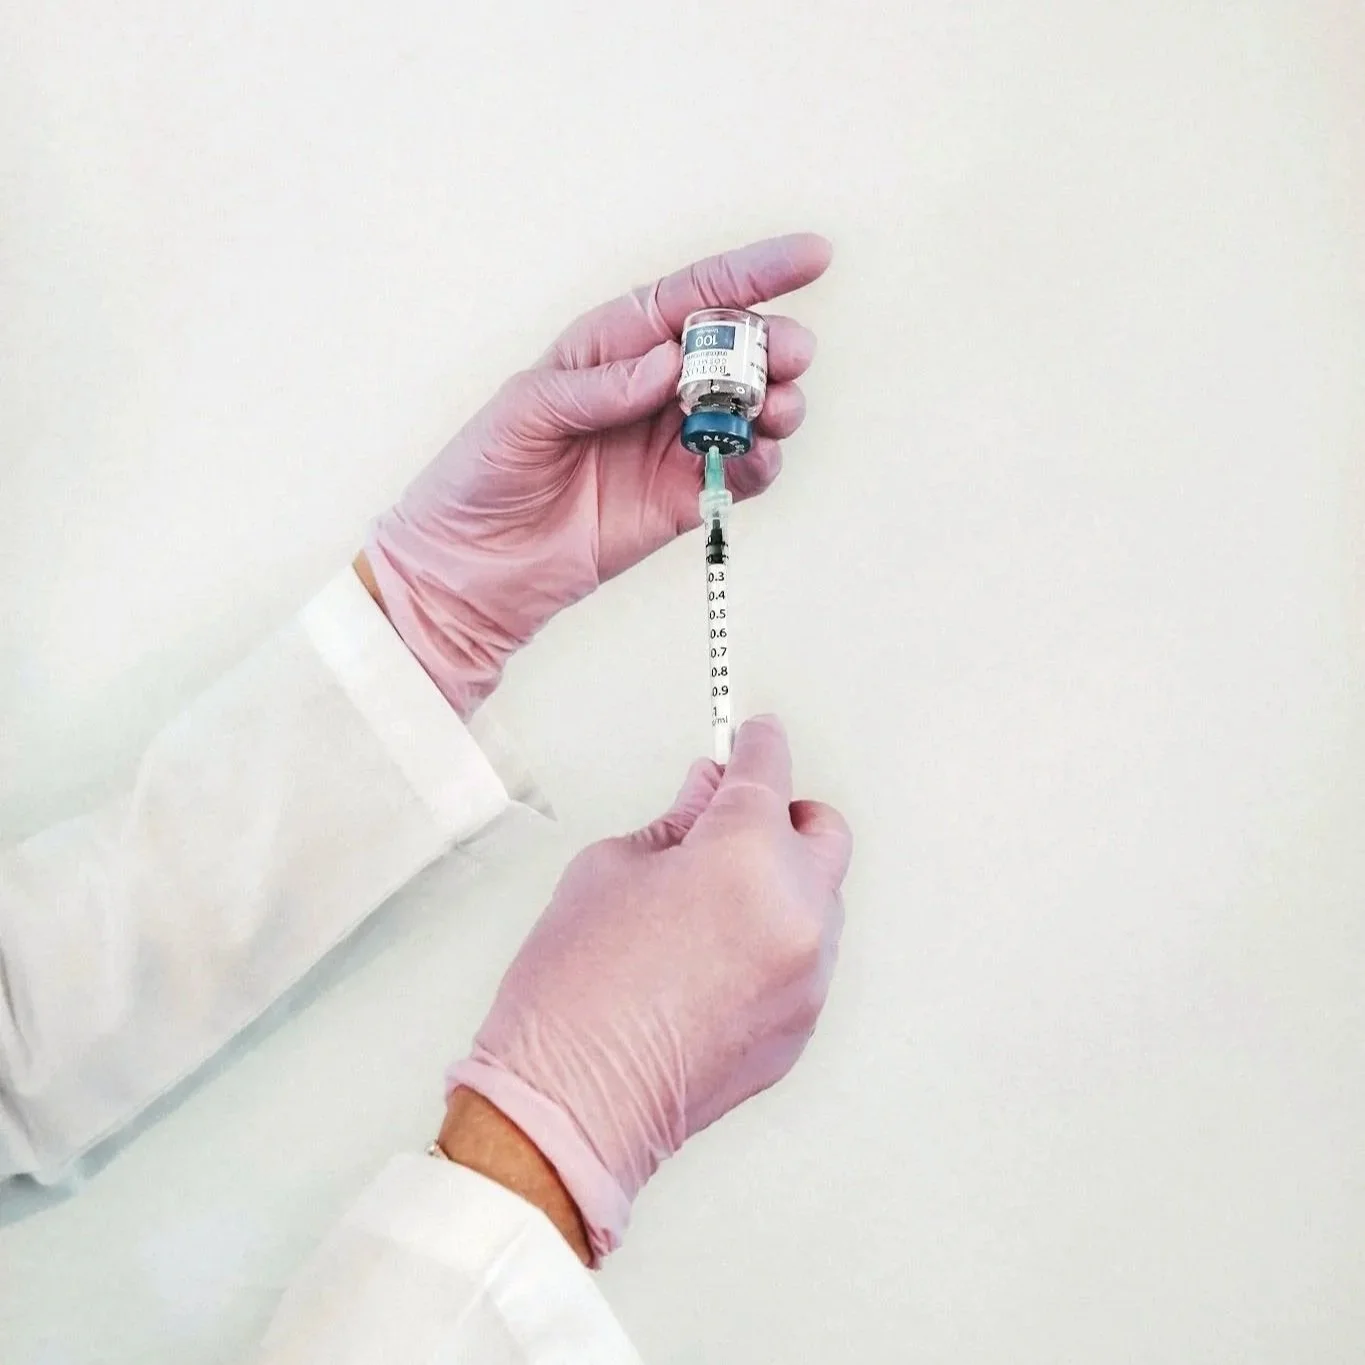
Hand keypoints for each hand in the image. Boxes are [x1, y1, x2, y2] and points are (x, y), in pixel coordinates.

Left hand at [361, 235, 831, 715]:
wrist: (471, 570)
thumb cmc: (480, 477)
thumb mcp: (524, 413)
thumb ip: (598, 387)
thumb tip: (667, 364)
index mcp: (612, 347)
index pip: (693, 297)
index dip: (755, 274)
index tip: (811, 257)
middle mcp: (650, 389)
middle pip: (734, 352)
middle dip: (771, 346)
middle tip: (789, 357)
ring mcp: (669, 444)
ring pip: (749, 410)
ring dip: (776, 403)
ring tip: (776, 411)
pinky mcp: (680, 498)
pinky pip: (739, 472)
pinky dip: (760, 462)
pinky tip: (757, 457)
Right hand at [446, 716, 852, 1262]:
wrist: (571, 1104)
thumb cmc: (576, 991)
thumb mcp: (609, 870)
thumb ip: (674, 825)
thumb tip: (705, 798)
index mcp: (746, 856)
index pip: (769, 772)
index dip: (757, 743)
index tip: (752, 734)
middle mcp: (796, 911)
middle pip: (821, 831)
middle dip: (781, 816)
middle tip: (728, 822)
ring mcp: (809, 975)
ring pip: (818, 898)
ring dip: (778, 883)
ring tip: (708, 904)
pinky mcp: (803, 1025)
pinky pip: (806, 956)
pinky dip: (774, 940)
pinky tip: (714, 957)